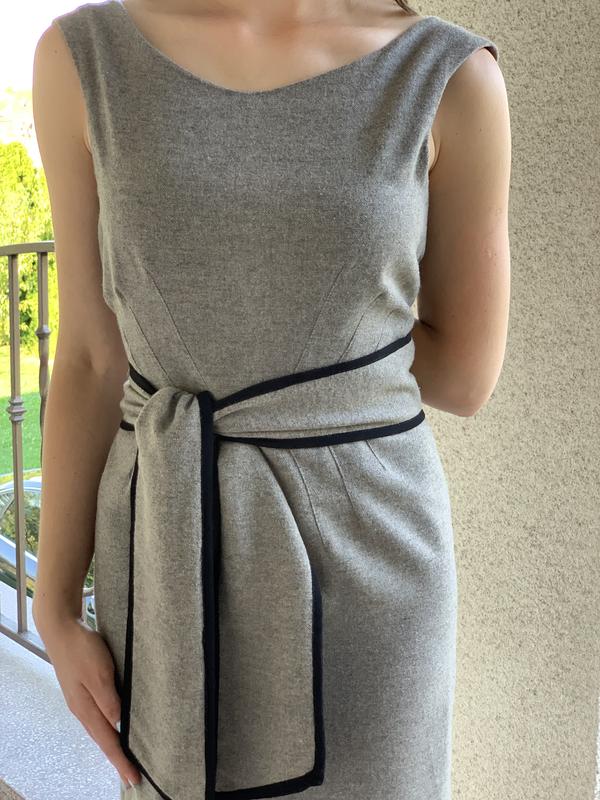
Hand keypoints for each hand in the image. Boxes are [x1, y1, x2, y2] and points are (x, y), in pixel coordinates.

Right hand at [37, 614, 141, 788]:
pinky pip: (98, 715)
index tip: (133, 778)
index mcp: (86, 708)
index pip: (108, 741)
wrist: (61, 629)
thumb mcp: (99, 672)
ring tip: (124, 756)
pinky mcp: (82, 689)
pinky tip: (114, 726)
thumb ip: (108, 700)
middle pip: (103, 739)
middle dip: (117, 758)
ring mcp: (80, 699)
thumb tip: (118, 725)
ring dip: (113, 744)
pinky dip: (108, 727)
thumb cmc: (81, 648)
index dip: (121, 760)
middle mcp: (82, 708)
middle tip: (132, 774)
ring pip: (100, 729)